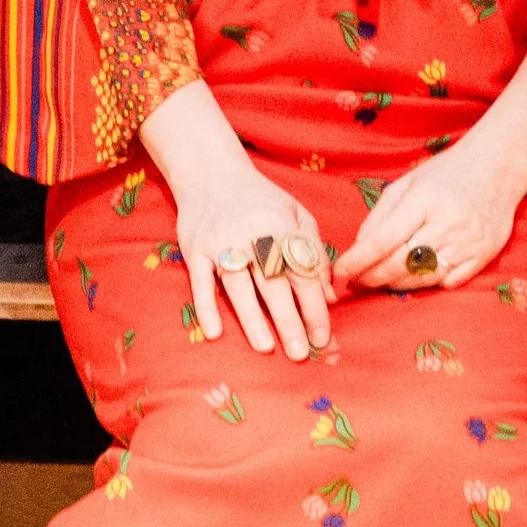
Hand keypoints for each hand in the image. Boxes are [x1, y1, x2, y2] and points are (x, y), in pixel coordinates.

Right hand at [138, 78, 333, 359]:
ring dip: (252, 317)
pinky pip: (201, 282)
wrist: (210, 171)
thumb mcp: (297, 214)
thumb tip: (330, 297)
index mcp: (281, 226)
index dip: (314, 307)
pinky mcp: (195, 249)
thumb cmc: (261, 199)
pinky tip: (214, 333)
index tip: (323, 337)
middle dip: (288, 319)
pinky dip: (206, 307)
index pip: (302, 273)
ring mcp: (221, 242)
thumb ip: (315, 252)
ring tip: (266, 347)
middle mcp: (252, 235)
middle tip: (299, 354)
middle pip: (273, 282)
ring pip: (239, 285)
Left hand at [335, 128, 526, 292]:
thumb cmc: (445, 174)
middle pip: (401, 263)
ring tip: (380, 280)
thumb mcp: (407, 183)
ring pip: (423, 278)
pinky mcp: (484, 256)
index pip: (384, 239)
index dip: (358, 260)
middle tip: (356, 281)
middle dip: (372, 277)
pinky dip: (427, 284)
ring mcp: (468, 242)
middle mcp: (447, 223)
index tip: (339, 272)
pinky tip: (414, 277)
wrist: (497, 169)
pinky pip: (448, 282)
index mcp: (424, 199)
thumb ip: (381, 215)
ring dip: (396, 284)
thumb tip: (359, 248)